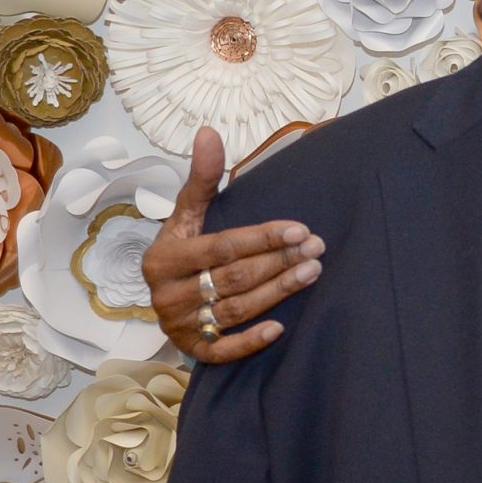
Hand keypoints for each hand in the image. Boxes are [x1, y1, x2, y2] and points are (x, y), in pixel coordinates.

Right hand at [145, 127, 321, 363]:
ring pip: (235, 309)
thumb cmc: (184, 248)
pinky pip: (221, 350)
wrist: (164, 294)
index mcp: (164, 258)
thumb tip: (209, 132)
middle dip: (279, 261)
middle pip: (233, 277)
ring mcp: (178, 324)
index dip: (262, 238)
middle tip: (317, 248)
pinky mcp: (191, 349)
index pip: (222, 247)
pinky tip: (281, 327)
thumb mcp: (188, 214)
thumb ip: (203, 178)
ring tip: (312, 272)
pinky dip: (250, 340)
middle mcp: (166, 294)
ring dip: (277, 292)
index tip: (301, 228)